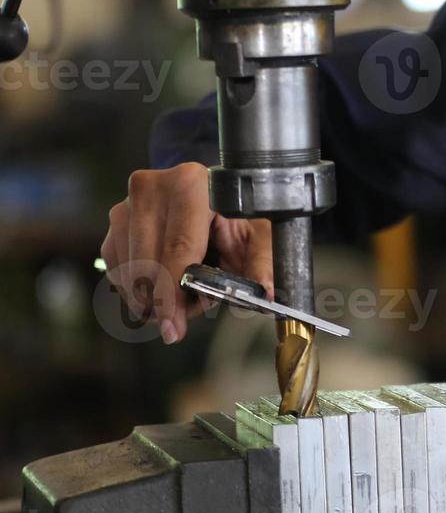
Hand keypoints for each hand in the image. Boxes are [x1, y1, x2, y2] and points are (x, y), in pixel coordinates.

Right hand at [99, 162, 272, 344]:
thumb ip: (261, 262)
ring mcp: (129, 203)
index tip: (172, 327)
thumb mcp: (258, 232)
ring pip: (129, 271)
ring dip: (150, 296)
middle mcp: (154, 188)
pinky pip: (117, 268)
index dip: (172, 294)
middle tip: (180, 320)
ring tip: (181, 293)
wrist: (207, 189)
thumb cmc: (234, 211)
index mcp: (192, 185)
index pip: (177, 249)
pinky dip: (136, 286)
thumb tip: (262, 294)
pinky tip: (161, 282)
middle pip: (148, 264)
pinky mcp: (115, 220)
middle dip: (162, 302)